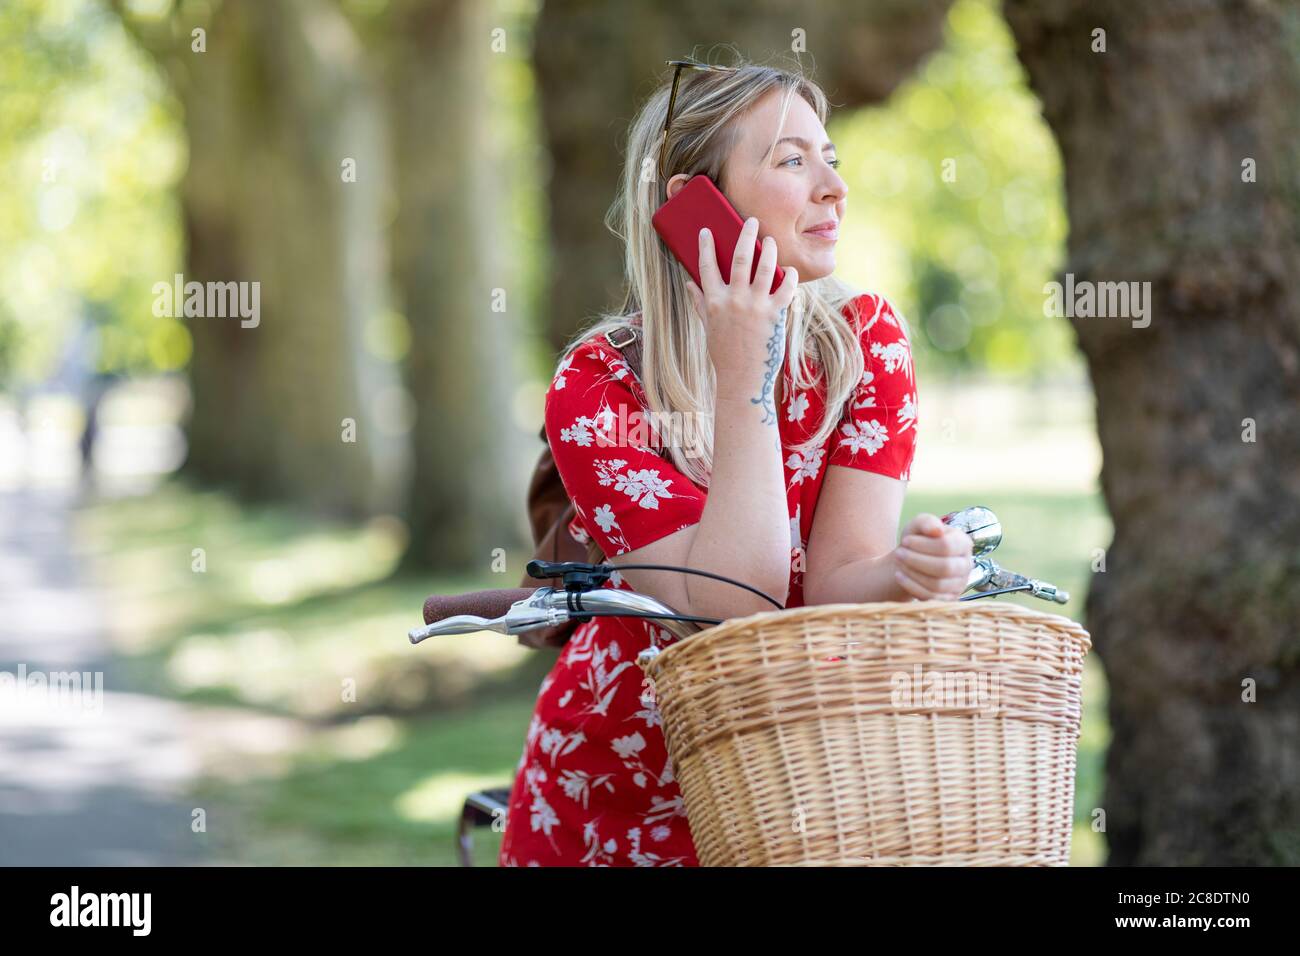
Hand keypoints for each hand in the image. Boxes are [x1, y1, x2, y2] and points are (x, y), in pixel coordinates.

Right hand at [683, 217, 797, 386]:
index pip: (706, 266)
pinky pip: (786, 287)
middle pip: (740, 257)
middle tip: (752, 222)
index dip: (705, 246)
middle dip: (746, 235)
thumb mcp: (708, 327)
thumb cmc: (724, 354)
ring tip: (771, 241)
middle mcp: (734, 300)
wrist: (743, 379)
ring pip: (765, 266)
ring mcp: (756, 306)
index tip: (706, 230)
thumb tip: (689, 284)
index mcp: (714, 302)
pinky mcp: (775, 314)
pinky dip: (790, 276)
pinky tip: (789, 270)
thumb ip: (700, 303)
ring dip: (769, 250)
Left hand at [892, 513, 974, 600]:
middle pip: (944, 567)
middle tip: (898, 553)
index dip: (923, 545)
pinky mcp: (948, 599)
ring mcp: (959, 584)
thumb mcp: (919, 525)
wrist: (912, 560)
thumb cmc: (918, 540)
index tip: (905, 541)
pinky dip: (912, 587)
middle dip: (916, 560)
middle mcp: (966, 565)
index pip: (946, 546)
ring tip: (898, 563)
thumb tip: (937, 530)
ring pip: (937, 584)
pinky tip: (899, 576)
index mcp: (963, 543)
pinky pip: (931, 598)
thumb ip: (927, 522)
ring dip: (913, 573)